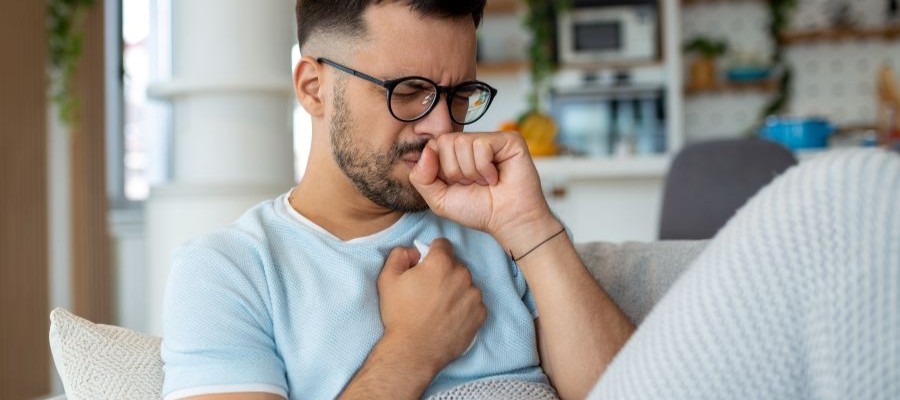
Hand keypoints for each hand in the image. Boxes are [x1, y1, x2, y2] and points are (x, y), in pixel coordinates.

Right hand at [377, 238, 485, 370]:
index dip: (432, 253)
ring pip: (466, 283)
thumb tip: (414, 251)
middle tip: (430, 290)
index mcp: (441, 263)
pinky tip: (449, 316)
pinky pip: (474, 302)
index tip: (426, 266)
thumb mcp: (387, 279)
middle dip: (444, 272)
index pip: (443, 244)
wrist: (414, 351)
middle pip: (455, 264)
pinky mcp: (480, 314)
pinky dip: (465, 306)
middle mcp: (462, 275)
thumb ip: (400, 254)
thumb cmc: (399, 314)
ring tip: (440, 306)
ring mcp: (474, 295)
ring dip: (456, 289)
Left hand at [409, 132, 557, 250]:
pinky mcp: (508, 139)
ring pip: (462, 143)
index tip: (457, 185)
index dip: (440, 170)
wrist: (507, 220)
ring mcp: (490, 139)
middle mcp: (472, 143)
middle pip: (446, 142)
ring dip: (472, 172)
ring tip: (486, 182)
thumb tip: (427, 150)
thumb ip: (421, 177)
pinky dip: (485, 168)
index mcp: (455, 153)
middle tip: (473, 184)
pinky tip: (496, 177)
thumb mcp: (438, 199)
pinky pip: (481, 145)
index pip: (433, 146)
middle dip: (456, 172)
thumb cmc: (479, 210)